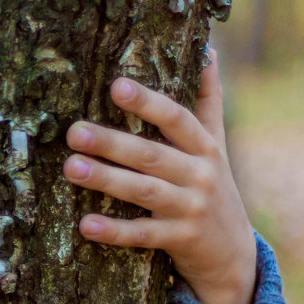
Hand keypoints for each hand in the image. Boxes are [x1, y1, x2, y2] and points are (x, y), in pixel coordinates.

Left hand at [63, 49, 256, 303]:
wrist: (233, 252)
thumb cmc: (211, 187)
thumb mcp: (214, 145)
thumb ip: (207, 102)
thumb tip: (209, 50)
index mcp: (204, 148)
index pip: (176, 118)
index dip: (148, 102)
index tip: (116, 84)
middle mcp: (200, 175)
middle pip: (152, 155)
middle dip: (112, 142)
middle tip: (73, 131)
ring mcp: (191, 209)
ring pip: (144, 192)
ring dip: (106, 179)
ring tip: (70, 167)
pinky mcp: (180, 240)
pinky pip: (142, 235)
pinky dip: (114, 231)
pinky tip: (85, 224)